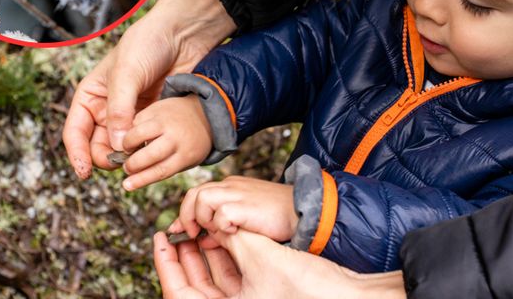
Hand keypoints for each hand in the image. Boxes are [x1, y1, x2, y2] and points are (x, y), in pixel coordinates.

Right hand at [62, 0, 235, 178]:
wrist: (183, 34)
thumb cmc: (148, 44)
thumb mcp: (127, 73)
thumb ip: (120, 110)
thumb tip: (118, 146)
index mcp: (90, 96)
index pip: (75, 132)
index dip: (76, 154)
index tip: (84, 172)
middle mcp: (107, 109)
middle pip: (97, 146)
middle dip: (105, 158)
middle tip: (121, 162)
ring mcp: (130, 116)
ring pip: (121, 149)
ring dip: (127, 156)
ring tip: (138, 155)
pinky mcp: (152, 119)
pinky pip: (144, 142)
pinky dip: (146, 150)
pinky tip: (152, 150)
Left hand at [153, 229, 408, 298]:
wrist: (353, 298)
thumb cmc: (308, 287)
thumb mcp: (260, 256)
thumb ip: (230, 237)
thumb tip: (205, 222)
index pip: (178, 291)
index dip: (166, 262)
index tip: (159, 237)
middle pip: (194, 285)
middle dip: (186, 255)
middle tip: (178, 228)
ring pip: (214, 279)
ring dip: (207, 253)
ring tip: (200, 226)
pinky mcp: (263, 297)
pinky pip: (234, 277)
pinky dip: (226, 257)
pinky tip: (224, 235)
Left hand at [173, 176, 296, 243]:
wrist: (305, 212)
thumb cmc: (279, 219)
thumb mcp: (245, 222)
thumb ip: (223, 227)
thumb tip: (203, 240)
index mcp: (231, 188)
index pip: (197, 194)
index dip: (185, 213)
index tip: (179, 230)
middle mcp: (231, 187)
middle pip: (194, 193)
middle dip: (187, 216)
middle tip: (192, 234)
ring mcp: (238, 193)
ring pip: (201, 198)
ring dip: (203, 219)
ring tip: (216, 233)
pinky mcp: (245, 205)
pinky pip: (220, 213)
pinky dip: (221, 225)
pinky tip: (234, 232)